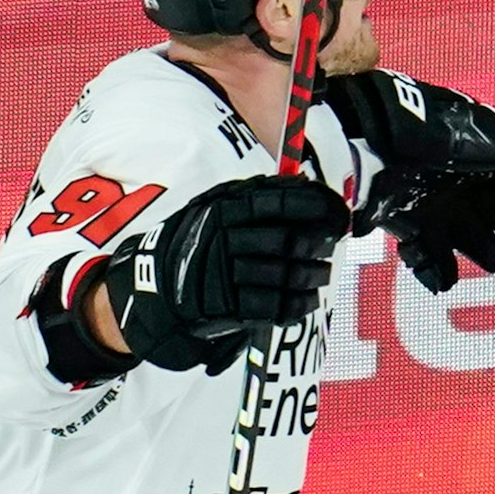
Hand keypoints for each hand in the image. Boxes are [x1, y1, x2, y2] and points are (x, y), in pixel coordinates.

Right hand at [104, 176, 349, 371]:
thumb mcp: (216, 208)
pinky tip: (308, 300)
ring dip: (314, 276)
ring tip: (322, 274)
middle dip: (319, 245)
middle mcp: (224, 237)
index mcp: (224, 207)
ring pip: (287, 273)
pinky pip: (276, 306)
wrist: (155, 289)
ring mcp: (225, 273)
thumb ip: (257, 198)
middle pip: (290, 240)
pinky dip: (299, 304)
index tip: (339, 215)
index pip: (282, 201)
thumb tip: (305, 186)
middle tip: (331, 246)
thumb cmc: (195, 244)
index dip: (318, 207)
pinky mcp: (228, 307)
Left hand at [327, 69, 494, 293]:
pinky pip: (437, 266)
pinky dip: (440, 273)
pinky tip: (441, 272)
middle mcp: (470, 188)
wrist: (360, 146)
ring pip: (483, 247)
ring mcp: (443, 212)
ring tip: (472, 242)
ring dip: (485, 250)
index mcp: (486, 159)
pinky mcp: (416, 232)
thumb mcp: (474, 128)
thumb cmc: (420, 132)